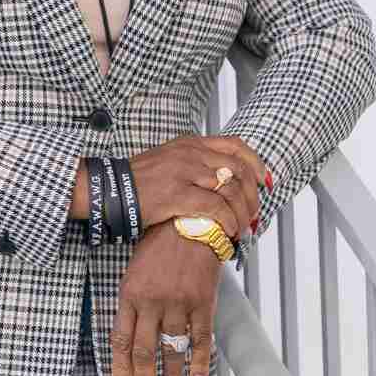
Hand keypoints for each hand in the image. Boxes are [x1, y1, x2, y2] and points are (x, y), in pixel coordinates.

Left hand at [110, 227, 220, 375]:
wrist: (192, 216)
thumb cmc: (161, 239)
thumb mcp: (137, 267)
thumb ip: (133, 299)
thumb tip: (132, 331)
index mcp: (129, 293)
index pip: (120, 341)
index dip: (120, 371)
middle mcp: (151, 302)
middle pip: (143, 353)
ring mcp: (178, 303)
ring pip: (172, 351)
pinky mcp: (202, 302)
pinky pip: (201, 340)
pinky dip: (199, 365)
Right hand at [126, 134, 269, 239]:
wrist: (111, 190)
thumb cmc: (139, 181)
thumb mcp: (169, 160)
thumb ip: (194, 163)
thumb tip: (221, 179)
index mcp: (191, 144)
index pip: (235, 145)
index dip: (255, 163)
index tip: (263, 180)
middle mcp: (191, 154)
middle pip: (238, 169)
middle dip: (253, 194)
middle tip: (254, 213)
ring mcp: (184, 172)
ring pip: (231, 189)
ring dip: (243, 211)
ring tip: (243, 227)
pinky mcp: (178, 194)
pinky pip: (215, 207)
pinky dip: (228, 220)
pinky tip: (229, 231)